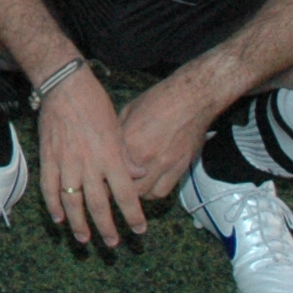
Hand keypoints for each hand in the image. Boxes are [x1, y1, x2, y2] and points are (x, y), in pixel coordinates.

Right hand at [33, 71, 145, 247]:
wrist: (65, 87)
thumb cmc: (96, 104)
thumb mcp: (119, 128)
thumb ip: (126, 155)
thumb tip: (137, 175)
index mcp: (111, 157)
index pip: (126, 195)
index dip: (133, 215)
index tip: (139, 231)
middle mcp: (90, 165)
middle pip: (99, 205)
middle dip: (107, 228)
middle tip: (113, 244)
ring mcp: (67, 163)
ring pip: (73, 202)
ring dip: (79, 224)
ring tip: (84, 239)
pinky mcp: (49, 158)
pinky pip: (50, 188)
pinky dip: (54, 205)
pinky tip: (58, 218)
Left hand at [115, 77, 219, 200]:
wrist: (192, 98)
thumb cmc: (159, 99)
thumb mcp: (129, 110)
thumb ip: (118, 133)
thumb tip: (107, 146)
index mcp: (129, 140)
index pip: (110, 169)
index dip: (103, 176)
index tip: (100, 178)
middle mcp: (146, 156)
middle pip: (127, 187)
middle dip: (119, 188)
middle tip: (115, 184)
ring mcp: (165, 164)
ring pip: (146, 193)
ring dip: (137, 192)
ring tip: (133, 185)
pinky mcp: (181, 168)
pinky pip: (163, 191)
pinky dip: (154, 191)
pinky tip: (150, 183)